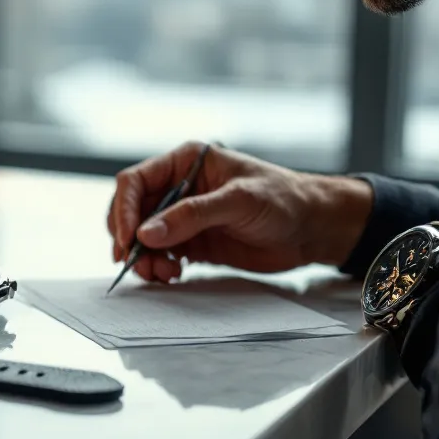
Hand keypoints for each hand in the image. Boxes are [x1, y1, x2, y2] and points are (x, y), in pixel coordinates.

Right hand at [106, 142, 373, 282]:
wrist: (313, 229)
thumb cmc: (284, 200)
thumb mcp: (239, 201)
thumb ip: (192, 216)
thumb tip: (146, 234)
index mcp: (185, 163)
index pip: (135, 182)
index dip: (124, 210)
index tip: (128, 239)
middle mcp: (177, 188)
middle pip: (131, 211)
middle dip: (128, 238)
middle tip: (135, 261)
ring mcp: (182, 217)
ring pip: (141, 237)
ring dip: (143, 258)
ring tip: (163, 273)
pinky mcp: (190, 242)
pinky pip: (158, 255)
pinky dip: (157, 267)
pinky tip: (173, 274)